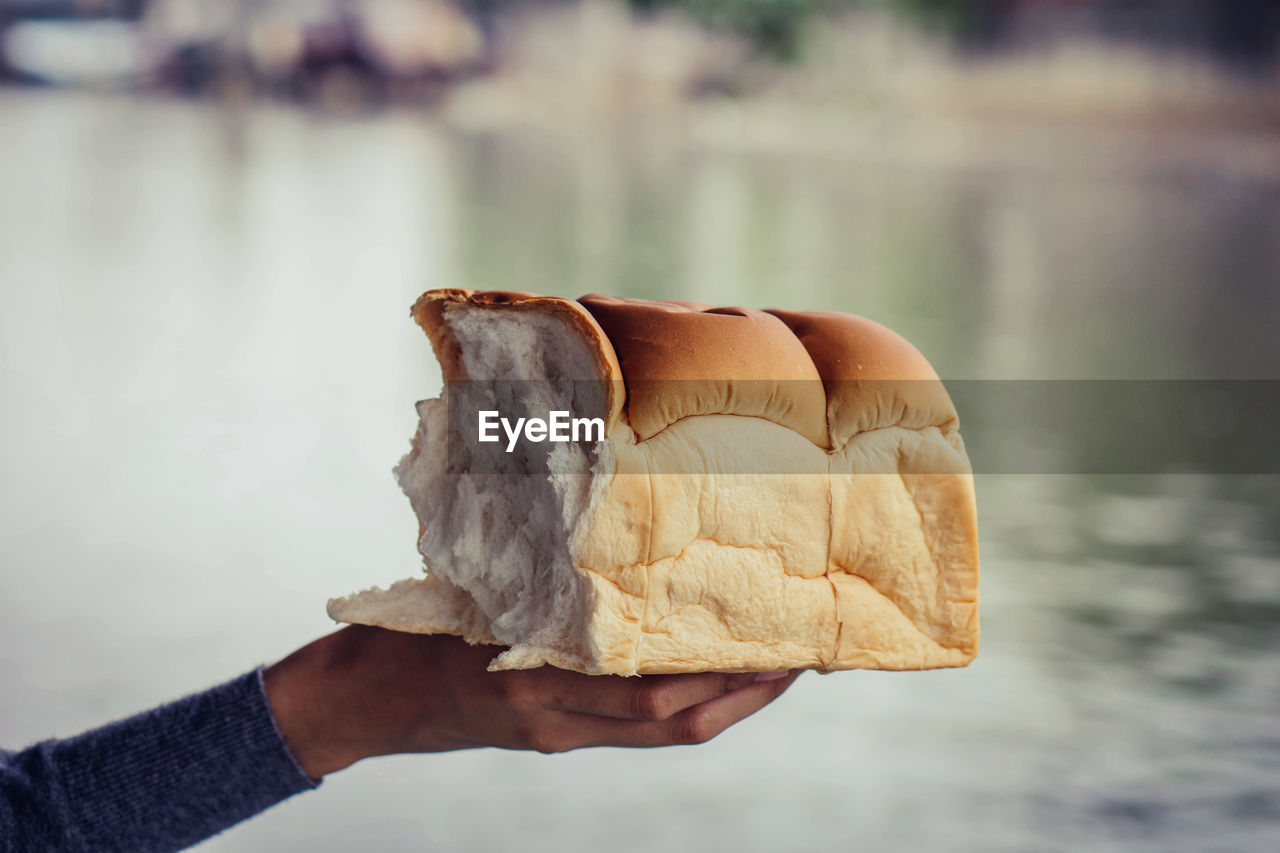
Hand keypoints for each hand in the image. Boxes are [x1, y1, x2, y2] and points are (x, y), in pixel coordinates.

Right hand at [263, 626, 802, 779]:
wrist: (363, 701)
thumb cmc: (409, 633)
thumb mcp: (470, 592)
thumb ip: (537, 576)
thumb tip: (606, 528)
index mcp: (536, 679)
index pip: (654, 688)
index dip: (725, 673)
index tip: (780, 642)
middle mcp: (557, 715)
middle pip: (675, 719)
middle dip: (746, 692)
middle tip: (802, 654)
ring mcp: (559, 732)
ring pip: (663, 729)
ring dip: (724, 702)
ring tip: (773, 665)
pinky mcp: (555, 734)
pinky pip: (635, 727)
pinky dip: (681, 702)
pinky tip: (707, 671)